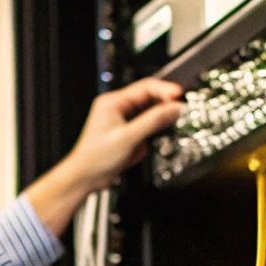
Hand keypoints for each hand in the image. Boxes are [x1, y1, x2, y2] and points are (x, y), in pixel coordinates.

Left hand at [24, 78, 184, 233]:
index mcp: (113, 102)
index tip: (179, 95)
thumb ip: (153, 121)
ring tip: (143, 144)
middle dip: (160, 113)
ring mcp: (122, 121)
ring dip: (150, 131)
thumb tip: (173, 109)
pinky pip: (144, 132)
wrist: (85, 178)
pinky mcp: (126, 134)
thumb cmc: (95, 157)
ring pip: (148, 118)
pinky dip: (144, 142)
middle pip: (149, 101)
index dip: (165, 90)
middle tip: (176, 117)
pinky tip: (135, 152)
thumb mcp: (128, 137)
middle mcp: (117, 108)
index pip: (146, 87)